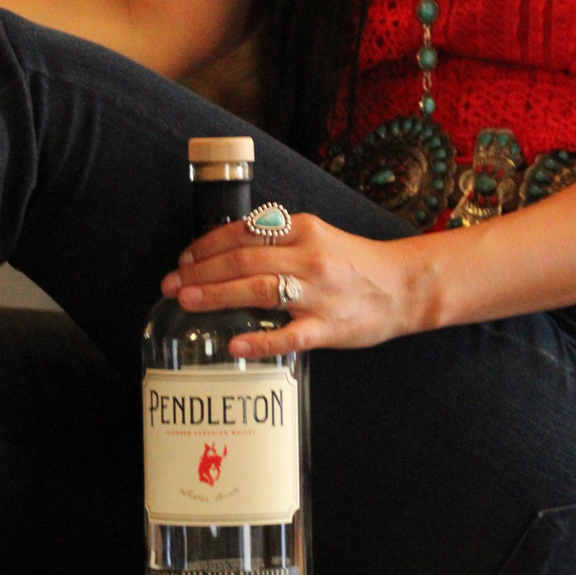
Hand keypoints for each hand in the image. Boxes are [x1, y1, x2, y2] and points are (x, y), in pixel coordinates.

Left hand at [160, 213, 429, 356]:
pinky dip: (259, 340)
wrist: (403, 286)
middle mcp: (308, 257)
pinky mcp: (327, 327)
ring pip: (258, 289)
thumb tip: (230, 249)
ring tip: (186, 301)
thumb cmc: (356, 263)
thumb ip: (280, 239)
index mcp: (304, 229)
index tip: (185, 257)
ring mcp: (318, 293)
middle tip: (172, 284)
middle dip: (200, 271)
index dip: (208, 244)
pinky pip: (289, 335)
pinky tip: (234, 345)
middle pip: (244, 259)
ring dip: (216, 294)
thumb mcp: (318, 237)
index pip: (245, 231)